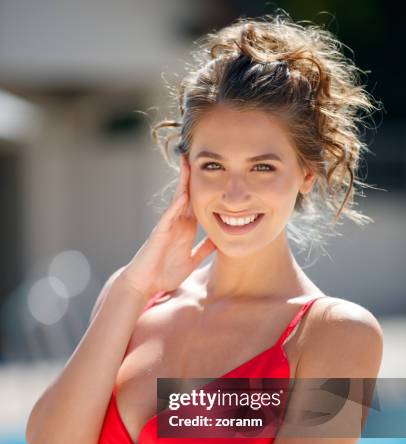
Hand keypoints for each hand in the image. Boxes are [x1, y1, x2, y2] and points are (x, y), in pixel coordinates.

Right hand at [120, 154, 216, 298]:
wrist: (145, 285)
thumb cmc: (164, 274)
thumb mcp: (191, 261)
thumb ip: (203, 250)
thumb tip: (219, 242)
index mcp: (185, 229)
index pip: (198, 204)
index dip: (206, 188)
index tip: (216, 173)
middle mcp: (176, 224)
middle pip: (187, 194)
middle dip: (192, 176)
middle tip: (200, 155)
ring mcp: (167, 226)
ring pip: (176, 200)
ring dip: (182, 183)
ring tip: (188, 163)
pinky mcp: (158, 233)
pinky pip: (168, 217)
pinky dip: (176, 206)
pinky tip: (183, 195)